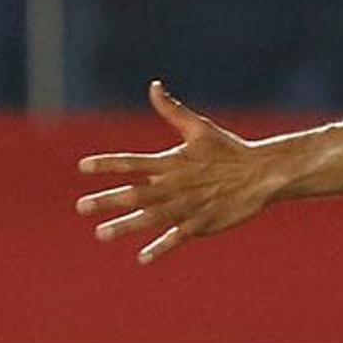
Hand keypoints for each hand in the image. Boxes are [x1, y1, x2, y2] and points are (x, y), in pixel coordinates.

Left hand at [77, 82, 291, 263]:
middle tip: (81, 207)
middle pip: (135, 194)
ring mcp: (188, 206)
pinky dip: (161, 247)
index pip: (132, 163)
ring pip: (151, 218)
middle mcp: (175, 185)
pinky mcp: (203, 223)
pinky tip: (143, 257)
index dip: (107, 164)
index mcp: (171, 162)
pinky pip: (178, 237)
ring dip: (126, 226)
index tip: (82, 167)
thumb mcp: (199, 128)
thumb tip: (154, 86)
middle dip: (107, 201)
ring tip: (101, 234)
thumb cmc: (228, 150)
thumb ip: (171, 110)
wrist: (261, 173)